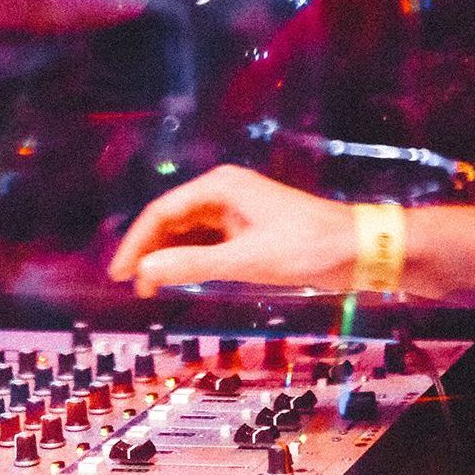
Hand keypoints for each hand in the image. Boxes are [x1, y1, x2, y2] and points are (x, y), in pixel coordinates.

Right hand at [108, 164, 355, 295]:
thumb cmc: (305, 247)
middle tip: (132, 286)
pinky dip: (191, 258)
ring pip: (189, 230)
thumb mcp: (245, 260)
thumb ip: (192, 265)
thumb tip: (144, 272)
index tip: (118, 275)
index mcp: (221, 186)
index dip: (136, 243)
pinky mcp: (249, 227)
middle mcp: (225, 191)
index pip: (162, 211)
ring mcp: (238, 208)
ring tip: (150, 288)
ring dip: (169, 255)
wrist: (356, 247)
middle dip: (149, 250)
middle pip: (172, 218)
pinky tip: (181, 277)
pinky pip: (208, 240)